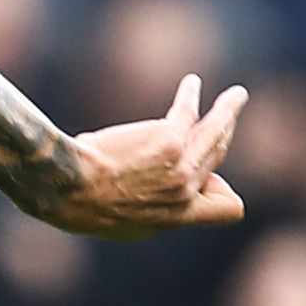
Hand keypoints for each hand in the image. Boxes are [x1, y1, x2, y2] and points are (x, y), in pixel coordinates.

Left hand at [46, 74, 248, 238]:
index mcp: (176, 217)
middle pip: (217, 160)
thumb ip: (147, 210)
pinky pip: (188, 112)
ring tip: (237, 96)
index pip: (227, 208)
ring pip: (216, 134)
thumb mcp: (121, 222)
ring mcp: (180, 165)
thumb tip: (152, 201)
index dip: (219, 190)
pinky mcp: (169, 140)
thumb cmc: (82, 205)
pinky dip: (190, 95)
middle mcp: (184, 192)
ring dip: (228, 112)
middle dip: (225, 137)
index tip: (206, 177)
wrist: (68, 190)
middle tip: (229, 117)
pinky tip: (190, 83)